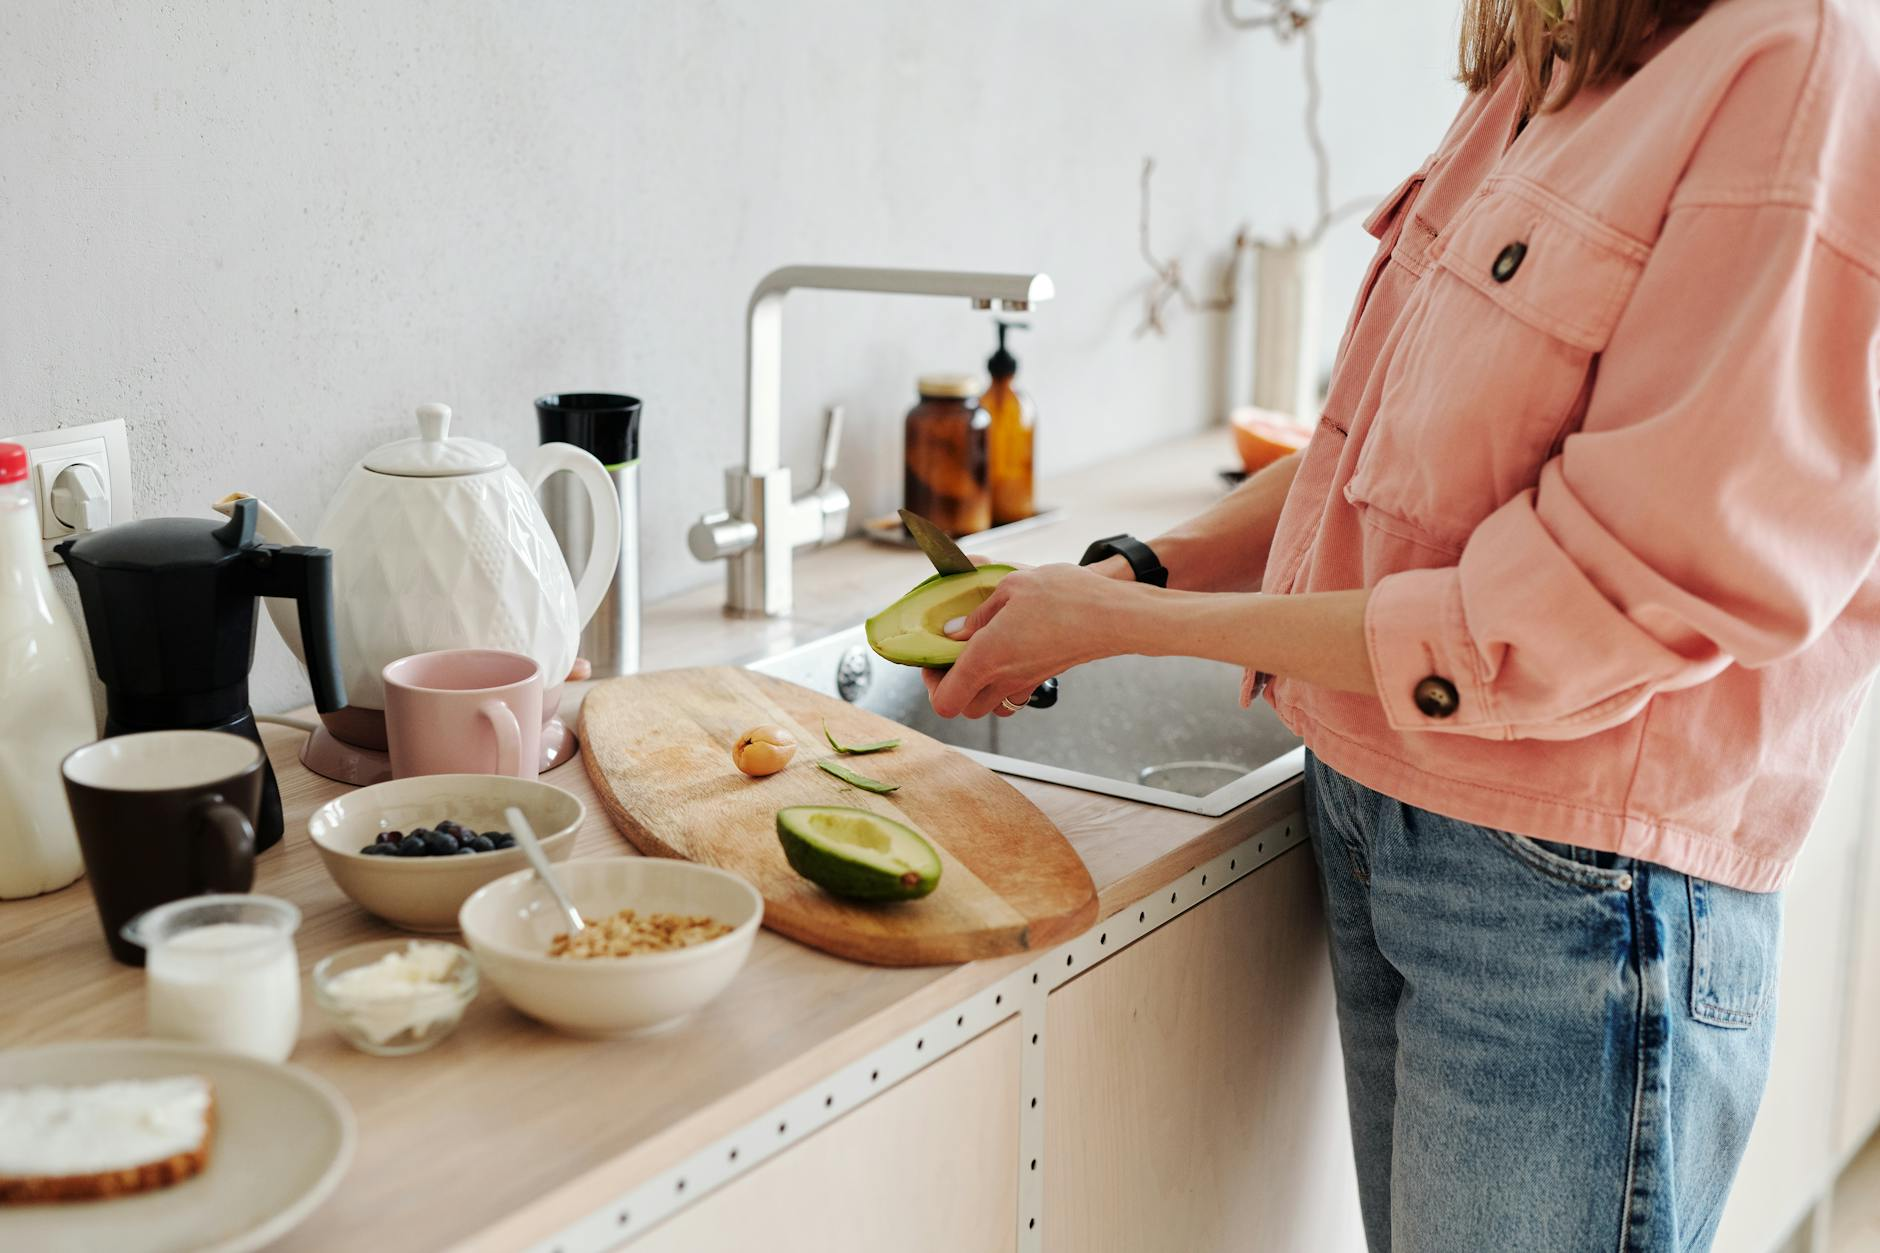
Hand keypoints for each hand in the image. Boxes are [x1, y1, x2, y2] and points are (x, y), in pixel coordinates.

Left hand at [924, 564, 1128, 718]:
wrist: (1114, 614)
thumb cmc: (1066, 596)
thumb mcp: (1011, 586)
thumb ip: (977, 612)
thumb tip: (953, 630)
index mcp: (987, 658)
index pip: (944, 701)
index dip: (930, 683)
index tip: (931, 657)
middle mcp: (1004, 678)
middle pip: (963, 708)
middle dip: (950, 686)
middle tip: (950, 655)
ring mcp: (1026, 681)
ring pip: (987, 704)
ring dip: (974, 685)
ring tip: (975, 653)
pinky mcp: (1043, 676)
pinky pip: (1011, 692)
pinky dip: (1001, 680)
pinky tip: (1005, 649)